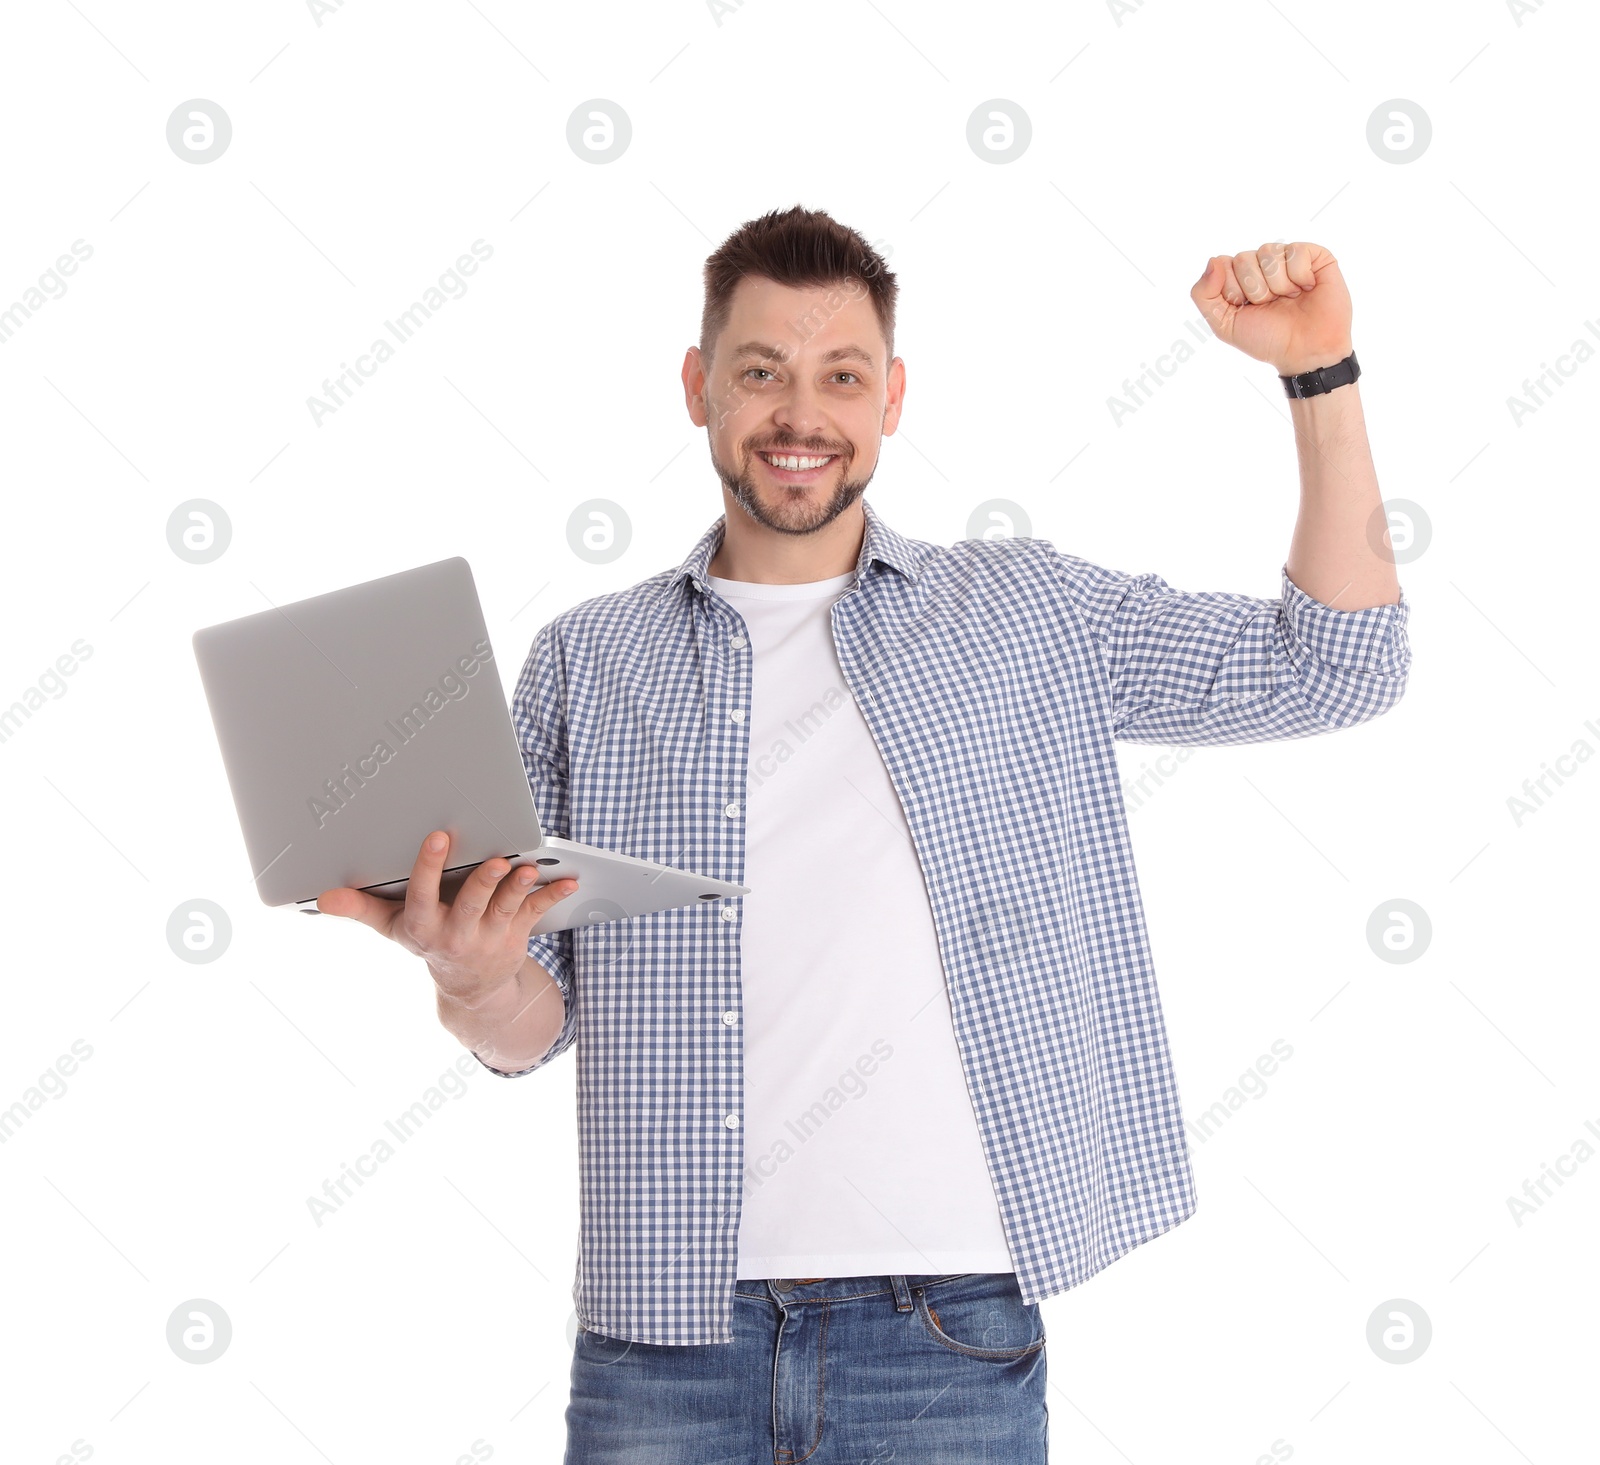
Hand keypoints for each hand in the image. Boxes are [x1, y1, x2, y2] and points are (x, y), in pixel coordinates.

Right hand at [316, 830, 577, 1008]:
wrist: (468, 988)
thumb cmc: (427, 940)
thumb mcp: (391, 928)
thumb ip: (361, 908)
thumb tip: (323, 898)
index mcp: (424, 925)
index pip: (423, 895)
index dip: (430, 867)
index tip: (438, 838)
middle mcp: (457, 933)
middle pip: (471, 904)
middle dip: (483, 881)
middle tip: (495, 859)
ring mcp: (489, 935)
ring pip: (505, 908)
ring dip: (518, 887)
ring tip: (529, 867)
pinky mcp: (516, 934)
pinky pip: (536, 911)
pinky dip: (553, 894)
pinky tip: (569, 880)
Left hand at [1191, 241, 1353, 376]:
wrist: (1305, 351)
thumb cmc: (1267, 338)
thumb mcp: (1224, 324)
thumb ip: (1203, 294)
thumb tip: (1213, 260)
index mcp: (1239, 277)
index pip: (1222, 264)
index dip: (1232, 291)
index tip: (1246, 308)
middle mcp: (1261, 264)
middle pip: (1243, 259)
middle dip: (1255, 290)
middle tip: (1271, 306)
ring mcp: (1286, 257)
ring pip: (1268, 253)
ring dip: (1277, 285)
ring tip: (1289, 299)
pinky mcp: (1314, 255)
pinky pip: (1295, 251)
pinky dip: (1299, 276)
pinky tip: (1306, 288)